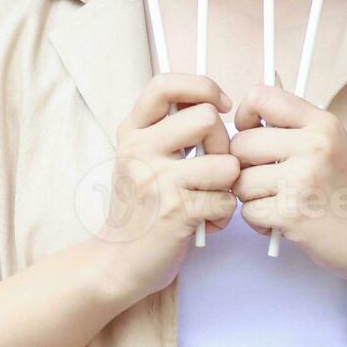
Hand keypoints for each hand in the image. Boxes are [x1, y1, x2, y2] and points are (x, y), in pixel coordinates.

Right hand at [98, 73, 238, 304]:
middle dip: (223, 144)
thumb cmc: (142, 208)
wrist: (118, 262)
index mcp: (132, 131)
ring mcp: (156, 180)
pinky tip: (204, 223)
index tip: (221, 105)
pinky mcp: (176, 211)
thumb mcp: (142, 157)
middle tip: (212, 169)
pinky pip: (227, 200)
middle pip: (207, 119)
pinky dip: (223, 215)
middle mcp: (139, 150)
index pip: (164, 84)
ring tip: (207, 199)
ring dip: (228, 185)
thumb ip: (168, 128)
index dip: (202, 86)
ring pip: (226, 162)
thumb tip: (215, 101)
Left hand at [230, 84, 346, 283]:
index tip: (252, 134)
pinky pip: (248, 211)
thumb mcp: (336, 142)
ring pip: (240, 180)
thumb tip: (271, 73)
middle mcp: (314, 146)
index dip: (245, 115)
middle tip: (265, 179)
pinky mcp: (293, 214)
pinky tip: (282, 222)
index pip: (261, 96)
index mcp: (323, 123)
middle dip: (244, 165)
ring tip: (278, 202)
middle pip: (241, 143)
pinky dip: (259, 220)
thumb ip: (299, 118)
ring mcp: (303, 180)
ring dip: (252, 196)